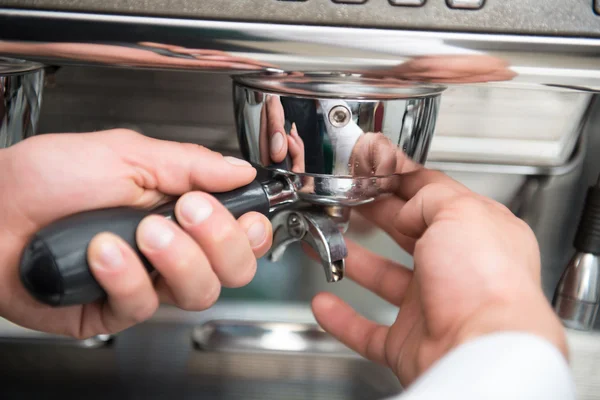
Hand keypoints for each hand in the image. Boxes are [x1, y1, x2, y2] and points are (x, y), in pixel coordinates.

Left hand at [0, 129, 271, 338]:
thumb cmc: (47, 177)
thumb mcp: (125, 153)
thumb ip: (188, 163)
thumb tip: (241, 170)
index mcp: (181, 209)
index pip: (243, 232)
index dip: (253, 229)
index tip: (243, 213)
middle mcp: (171, 248)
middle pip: (234, 270)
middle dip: (220, 241)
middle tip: (188, 211)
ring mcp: (146, 280)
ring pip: (198, 293)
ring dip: (176, 259)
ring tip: (140, 231)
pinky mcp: (114, 308)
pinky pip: (144, 306)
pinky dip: (125, 276)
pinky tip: (100, 252)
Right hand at [311, 167, 565, 385]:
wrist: (481, 351)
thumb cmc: (487, 283)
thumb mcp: (459, 211)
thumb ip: (427, 197)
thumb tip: (405, 207)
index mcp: (477, 233)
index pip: (434, 197)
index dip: (401, 181)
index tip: (374, 169)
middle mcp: (457, 269)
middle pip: (407, 234)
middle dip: (376, 214)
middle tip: (350, 200)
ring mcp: (433, 306)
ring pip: (385, 278)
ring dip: (354, 261)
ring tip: (329, 243)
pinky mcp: (410, 342)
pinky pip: (368, 330)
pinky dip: (344, 319)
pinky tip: (326, 304)